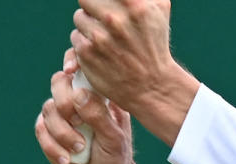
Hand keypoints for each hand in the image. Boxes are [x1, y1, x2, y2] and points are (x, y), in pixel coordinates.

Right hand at [35, 48, 132, 163]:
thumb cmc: (115, 157)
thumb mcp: (116, 139)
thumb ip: (100, 117)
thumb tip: (79, 94)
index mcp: (100, 94)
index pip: (83, 67)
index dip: (73, 61)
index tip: (71, 71)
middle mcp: (79, 99)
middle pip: (58, 82)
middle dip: (65, 102)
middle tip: (79, 122)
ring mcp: (62, 114)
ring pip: (48, 108)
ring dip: (62, 131)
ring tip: (79, 148)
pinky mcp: (48, 131)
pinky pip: (40, 130)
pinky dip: (52, 146)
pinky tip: (66, 160)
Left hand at [70, 0, 198, 144]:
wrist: (152, 84)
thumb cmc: (155, 43)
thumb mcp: (159, 10)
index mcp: (134, 5)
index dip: (104, 1)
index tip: (104, 6)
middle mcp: (114, 19)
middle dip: (94, 8)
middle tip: (105, 20)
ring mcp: (98, 36)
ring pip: (79, 17)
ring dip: (89, 26)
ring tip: (106, 38)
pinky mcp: (86, 52)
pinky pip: (76, 37)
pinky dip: (85, 43)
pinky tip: (102, 52)